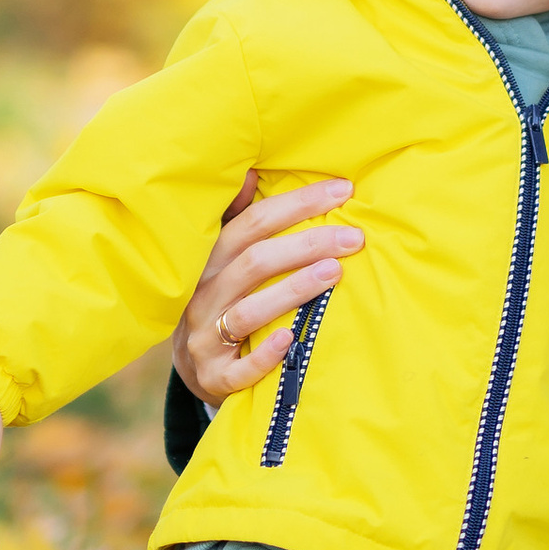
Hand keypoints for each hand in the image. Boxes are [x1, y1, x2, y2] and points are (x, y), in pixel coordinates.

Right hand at [174, 172, 365, 406]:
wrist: (195, 370)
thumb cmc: (222, 302)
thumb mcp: (220, 262)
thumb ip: (236, 219)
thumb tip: (252, 172)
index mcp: (209, 261)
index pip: (252, 224)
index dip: (296, 204)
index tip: (343, 190)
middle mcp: (203, 296)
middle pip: (255, 262)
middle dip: (306, 245)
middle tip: (354, 238)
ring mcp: (205, 338)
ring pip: (250, 311)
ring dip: (293, 290)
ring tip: (334, 273)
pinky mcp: (214, 377)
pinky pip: (239, 368)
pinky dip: (266, 354)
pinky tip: (293, 339)